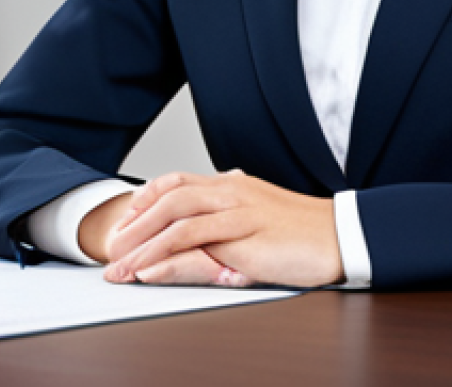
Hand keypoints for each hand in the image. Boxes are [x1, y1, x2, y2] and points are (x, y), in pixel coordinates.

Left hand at [101, 169, 343, 288]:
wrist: (340, 235)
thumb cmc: (304, 233)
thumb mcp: (261, 221)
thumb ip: (233, 222)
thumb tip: (211, 235)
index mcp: (234, 186)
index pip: (178, 181)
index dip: (147, 197)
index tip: (126, 217)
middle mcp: (231, 192)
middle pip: (169, 198)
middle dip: (134, 224)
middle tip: (111, 249)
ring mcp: (237, 211)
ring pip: (175, 218)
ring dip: (140, 245)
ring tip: (118, 269)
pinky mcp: (244, 237)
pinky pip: (194, 242)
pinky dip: (164, 255)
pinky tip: (147, 269)